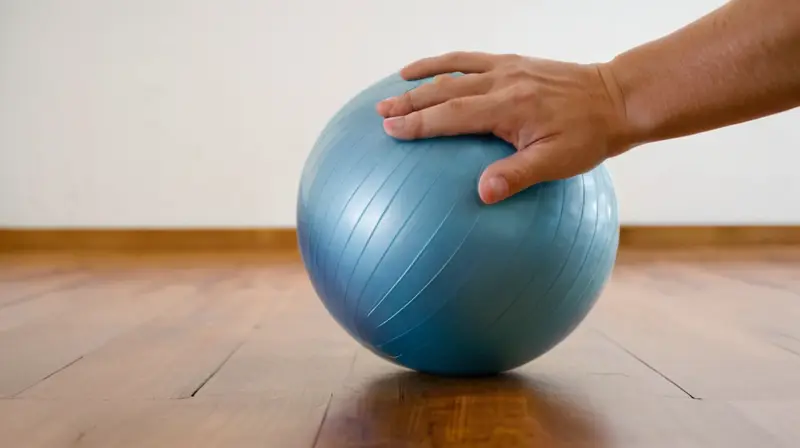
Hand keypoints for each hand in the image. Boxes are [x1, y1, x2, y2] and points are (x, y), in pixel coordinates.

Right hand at [375, 52, 632, 203]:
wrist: (616, 98)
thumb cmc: (588, 136)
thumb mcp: (557, 162)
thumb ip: (517, 175)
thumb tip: (481, 194)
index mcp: (509, 108)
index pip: (452, 115)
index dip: (419, 123)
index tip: (391, 130)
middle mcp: (502, 82)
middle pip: (444, 90)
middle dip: (410, 102)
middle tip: (380, 113)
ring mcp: (507, 68)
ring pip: (454, 69)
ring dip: (421, 78)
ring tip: (394, 86)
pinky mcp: (514, 62)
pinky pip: (472, 58)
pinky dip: (446, 61)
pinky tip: (433, 69)